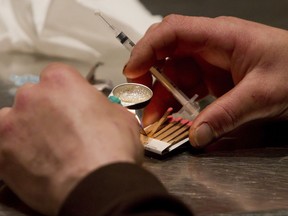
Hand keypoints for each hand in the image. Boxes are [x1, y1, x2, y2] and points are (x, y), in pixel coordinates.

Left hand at [0, 63, 142, 214]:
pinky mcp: (2, 154)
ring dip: (27, 130)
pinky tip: (38, 164)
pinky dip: (18, 154)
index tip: (71, 105)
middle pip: (33, 97)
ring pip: (14, 120)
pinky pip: (6, 148)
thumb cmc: (112, 149)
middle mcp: (31, 96)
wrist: (99, 185)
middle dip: (45, 110)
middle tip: (62, 130)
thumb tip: (97, 111)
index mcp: (60, 81)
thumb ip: (100, 106)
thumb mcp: (120, 116)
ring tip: (48, 149)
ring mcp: (12, 124)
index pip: (56, 76)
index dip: (65, 92)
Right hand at [124, 15, 287, 147]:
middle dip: (147, 73)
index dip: (148, 48)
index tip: (133, 71)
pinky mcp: (212, 78)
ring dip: (159, 94)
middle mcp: (210, 46)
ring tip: (152, 117)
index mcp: (221, 36)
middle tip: (138, 96)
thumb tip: (197, 135)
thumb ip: (227, 114)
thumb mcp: (263, 94)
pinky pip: (185, 86)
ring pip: (173, 73)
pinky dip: (174, 100)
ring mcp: (209, 62)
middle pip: (166, 52)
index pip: (173, 32)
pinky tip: (169, 114)